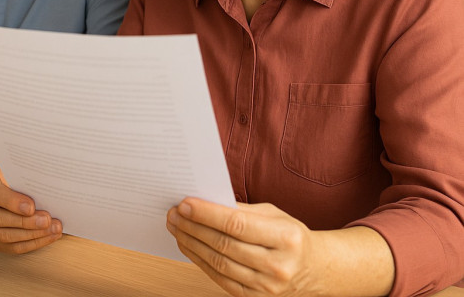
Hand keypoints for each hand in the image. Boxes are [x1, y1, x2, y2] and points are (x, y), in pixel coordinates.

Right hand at [0, 164, 61, 253]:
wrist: (6, 183)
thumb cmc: (14, 175)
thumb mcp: (17, 169)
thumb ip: (25, 178)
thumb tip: (46, 191)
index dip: (11, 201)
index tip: (31, 206)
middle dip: (24, 222)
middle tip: (46, 220)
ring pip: (2, 235)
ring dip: (31, 235)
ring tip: (52, 229)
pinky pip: (8, 247)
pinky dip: (30, 244)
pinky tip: (47, 237)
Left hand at [167, 198, 324, 295]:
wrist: (314, 269)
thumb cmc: (290, 236)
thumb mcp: (273, 214)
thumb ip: (241, 209)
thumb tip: (204, 201)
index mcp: (286, 237)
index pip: (237, 224)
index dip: (207, 214)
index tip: (185, 204)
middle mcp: (278, 265)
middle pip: (224, 244)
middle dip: (193, 227)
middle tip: (174, 214)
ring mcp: (268, 286)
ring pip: (218, 263)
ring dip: (191, 243)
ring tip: (176, 227)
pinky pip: (220, 278)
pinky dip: (200, 261)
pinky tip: (189, 246)